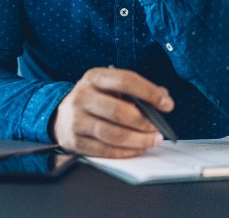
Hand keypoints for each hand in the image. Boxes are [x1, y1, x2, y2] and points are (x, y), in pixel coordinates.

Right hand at [51, 67, 173, 157]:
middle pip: (118, 111)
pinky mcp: (75, 141)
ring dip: (138, 140)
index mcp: (94, 77)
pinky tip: (136, 149)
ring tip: (152, 140)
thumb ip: (136, 90)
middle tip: (158, 129)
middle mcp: (82, 96)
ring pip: (112, 134)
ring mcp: (76, 119)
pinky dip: (125, 152)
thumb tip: (164, 97)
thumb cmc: (94, 99)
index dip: (149, 92)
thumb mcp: (109, 86)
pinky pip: (104, 150)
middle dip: (144, 123)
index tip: (167, 104)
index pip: (125, 80)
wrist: (61, 115)